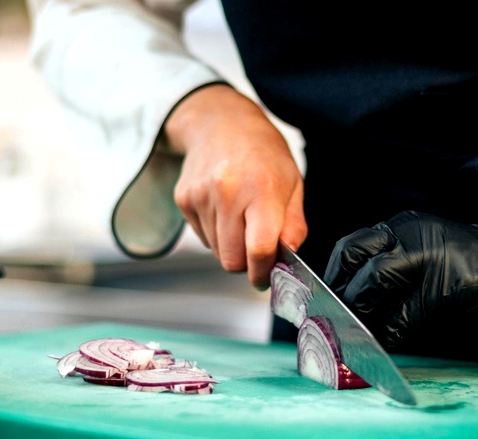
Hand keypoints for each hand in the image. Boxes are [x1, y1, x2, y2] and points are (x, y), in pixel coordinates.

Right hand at [165, 84, 305, 289]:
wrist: (222, 122)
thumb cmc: (264, 154)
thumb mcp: (293, 184)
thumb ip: (293, 226)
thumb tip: (288, 258)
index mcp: (262, 190)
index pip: (259, 249)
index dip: (264, 272)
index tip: (268, 277)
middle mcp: (227, 193)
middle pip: (231, 260)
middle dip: (246, 263)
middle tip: (256, 248)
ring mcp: (201, 196)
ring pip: (215, 252)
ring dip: (230, 246)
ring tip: (241, 217)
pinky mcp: (184, 199)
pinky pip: (201, 236)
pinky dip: (215, 232)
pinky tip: (223, 208)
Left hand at [324, 211, 477, 349]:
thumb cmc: (476, 271)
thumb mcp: (427, 260)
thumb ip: (390, 277)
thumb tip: (350, 309)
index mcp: (404, 227)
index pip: (351, 248)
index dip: (330, 277)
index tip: (316, 305)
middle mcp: (412, 234)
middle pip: (355, 261)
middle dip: (336, 296)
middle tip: (325, 326)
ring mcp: (431, 256)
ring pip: (374, 285)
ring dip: (358, 318)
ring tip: (348, 342)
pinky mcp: (448, 285)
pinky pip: (405, 314)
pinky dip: (389, 335)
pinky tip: (383, 349)